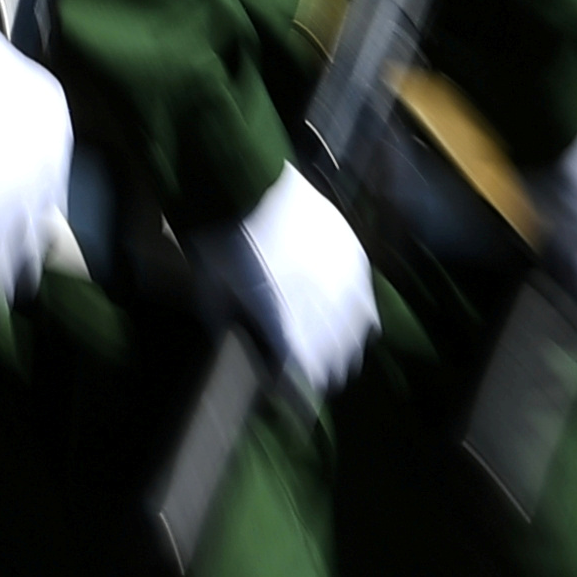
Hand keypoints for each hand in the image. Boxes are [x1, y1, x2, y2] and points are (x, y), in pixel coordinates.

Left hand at [195, 163, 378, 396]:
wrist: (250, 179)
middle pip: (334, 361)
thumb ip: (223, 326)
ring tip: (334, 361)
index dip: (298, 395)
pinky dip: (360, 323)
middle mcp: (322, 306)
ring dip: (344, 353)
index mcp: (284, 320)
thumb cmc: (222, 236)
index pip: (303, 377)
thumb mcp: (209, 288)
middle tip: (306, 380)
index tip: (287, 397)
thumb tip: (233, 348)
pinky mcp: (355, 258)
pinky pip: (367, 304)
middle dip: (322, 377)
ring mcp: (343, 281)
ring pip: (357, 336)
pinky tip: (351, 327)